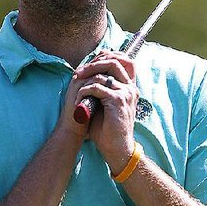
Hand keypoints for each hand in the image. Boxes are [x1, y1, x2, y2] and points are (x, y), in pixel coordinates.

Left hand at [69, 51, 137, 173]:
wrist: (117, 148)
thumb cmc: (109, 129)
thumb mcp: (105, 105)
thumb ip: (101, 89)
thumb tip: (86, 74)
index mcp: (129, 88)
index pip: (124, 60)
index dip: (106, 56)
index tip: (88, 64)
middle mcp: (130, 88)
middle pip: (114, 61)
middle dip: (93, 64)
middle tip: (78, 73)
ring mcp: (125, 93)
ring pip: (103, 74)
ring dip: (86, 79)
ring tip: (76, 88)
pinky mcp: (118, 100)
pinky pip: (97, 87)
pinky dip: (84, 92)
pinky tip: (79, 102)